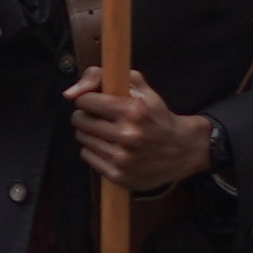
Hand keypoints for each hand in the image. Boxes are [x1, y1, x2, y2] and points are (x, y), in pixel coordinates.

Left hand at [67, 78, 215, 193]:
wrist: (182, 150)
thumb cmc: (157, 115)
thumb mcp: (140, 87)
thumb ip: (102, 77)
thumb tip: (69, 94)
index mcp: (134, 110)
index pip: (85, 101)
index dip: (88, 100)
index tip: (96, 102)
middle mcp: (128, 135)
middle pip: (80, 121)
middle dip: (87, 116)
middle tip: (101, 118)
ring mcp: (123, 158)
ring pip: (82, 139)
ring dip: (91, 134)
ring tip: (108, 133)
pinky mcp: (118, 175)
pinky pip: (88, 157)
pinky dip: (95, 151)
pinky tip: (111, 148)